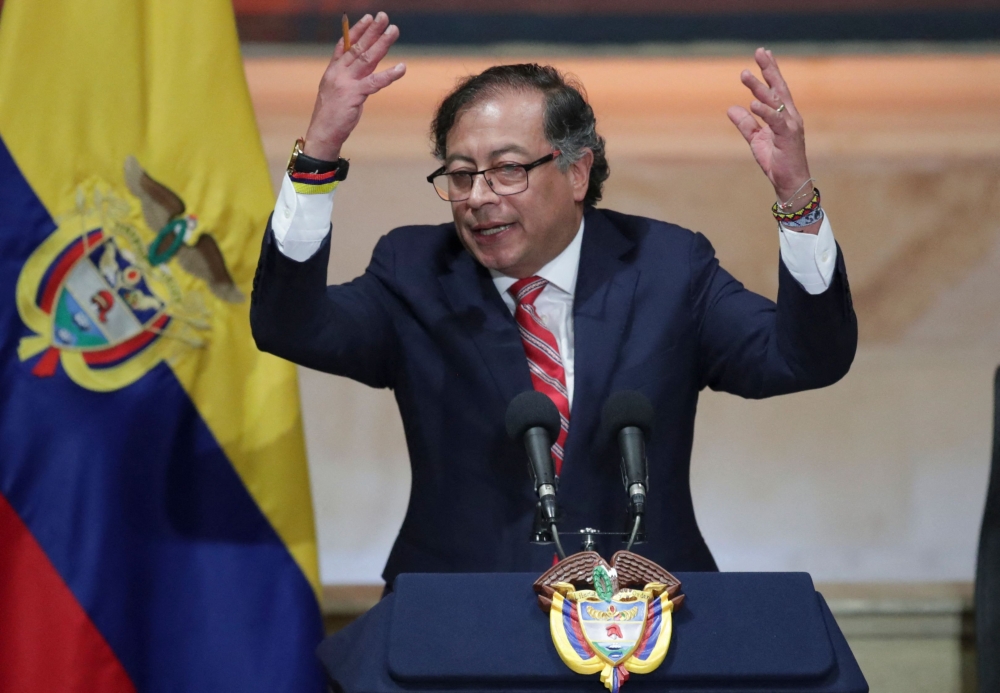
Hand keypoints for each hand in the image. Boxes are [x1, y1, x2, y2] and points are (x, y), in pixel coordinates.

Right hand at [303, 12, 405, 160]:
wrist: (322, 132)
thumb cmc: (331, 114)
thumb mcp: (336, 90)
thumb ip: (348, 76)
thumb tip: (364, 66)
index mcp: (333, 70)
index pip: (344, 44)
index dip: (357, 30)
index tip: (368, 18)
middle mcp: (338, 72)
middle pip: (358, 47)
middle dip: (372, 30)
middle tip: (384, 17)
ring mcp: (346, 82)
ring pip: (367, 58)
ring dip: (382, 43)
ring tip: (394, 31)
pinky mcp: (354, 95)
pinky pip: (375, 82)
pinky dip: (390, 74)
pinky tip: (402, 67)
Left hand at [727, 48, 811, 204]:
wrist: (789, 183)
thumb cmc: (776, 161)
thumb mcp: (756, 140)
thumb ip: (746, 124)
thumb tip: (731, 108)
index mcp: (783, 115)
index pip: (776, 89)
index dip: (770, 71)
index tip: (762, 54)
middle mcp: (790, 116)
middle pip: (778, 88)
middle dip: (769, 69)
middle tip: (759, 52)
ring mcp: (790, 125)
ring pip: (774, 102)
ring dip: (760, 87)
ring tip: (745, 74)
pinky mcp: (788, 137)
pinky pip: (775, 121)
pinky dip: (764, 111)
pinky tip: (752, 103)